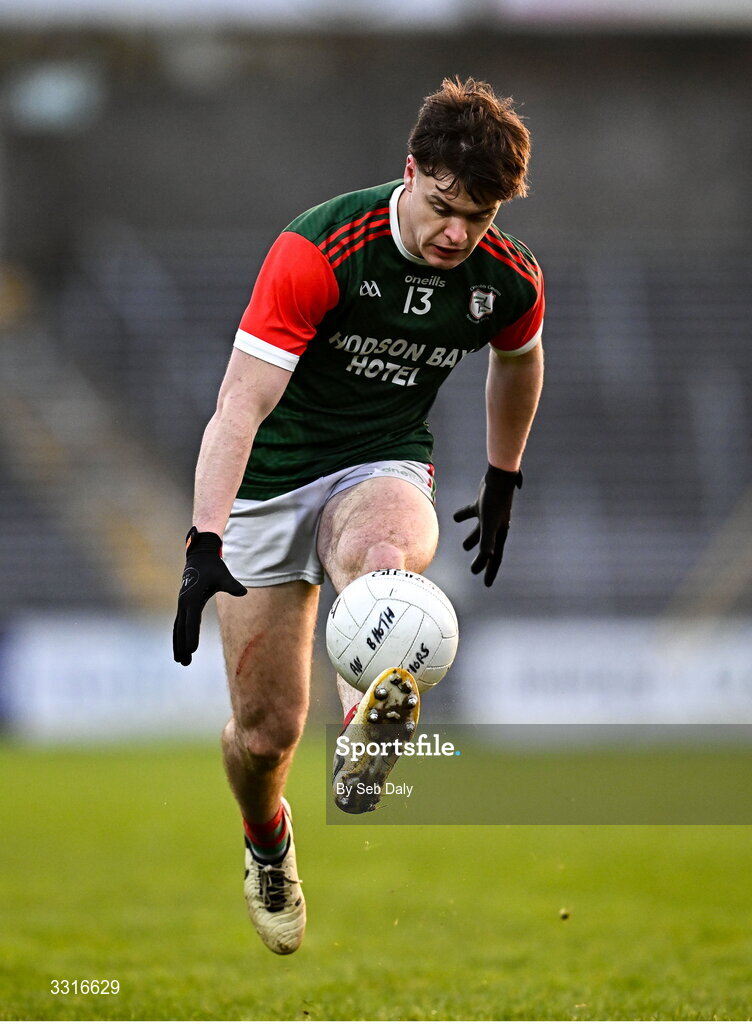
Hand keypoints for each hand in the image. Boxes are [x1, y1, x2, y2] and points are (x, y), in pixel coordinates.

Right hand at [173, 527, 246, 665]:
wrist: (200, 556)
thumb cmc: (213, 567)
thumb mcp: (223, 575)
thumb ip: (232, 585)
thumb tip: (243, 592)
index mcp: (192, 598)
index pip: (192, 621)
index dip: (191, 636)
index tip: (192, 650)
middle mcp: (184, 602)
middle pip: (181, 629)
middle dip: (182, 646)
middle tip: (185, 663)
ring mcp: (182, 604)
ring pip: (178, 628)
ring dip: (178, 644)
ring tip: (181, 661)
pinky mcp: (184, 604)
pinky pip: (179, 623)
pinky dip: (178, 635)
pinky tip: (181, 647)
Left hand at [453, 466, 522, 586]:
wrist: (499, 478)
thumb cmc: (495, 501)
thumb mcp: (489, 523)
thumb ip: (487, 541)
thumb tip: (486, 558)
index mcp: (499, 534)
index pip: (494, 558)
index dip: (490, 572)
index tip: (486, 584)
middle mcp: (496, 527)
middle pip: (488, 548)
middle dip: (482, 560)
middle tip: (474, 570)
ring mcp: (490, 516)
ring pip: (480, 532)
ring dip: (472, 540)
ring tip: (464, 547)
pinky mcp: (483, 504)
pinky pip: (472, 513)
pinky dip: (464, 516)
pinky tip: (455, 518)